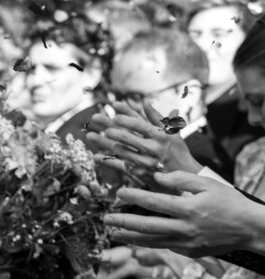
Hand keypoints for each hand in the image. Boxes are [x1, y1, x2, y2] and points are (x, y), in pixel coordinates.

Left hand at [82, 106, 199, 181]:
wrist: (186, 176)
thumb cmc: (178, 151)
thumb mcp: (172, 132)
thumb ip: (157, 117)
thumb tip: (145, 101)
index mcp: (160, 135)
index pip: (141, 123)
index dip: (127, 114)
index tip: (114, 106)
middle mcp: (153, 147)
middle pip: (129, 137)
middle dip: (113, 129)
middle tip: (99, 120)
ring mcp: (146, 161)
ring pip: (122, 151)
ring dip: (105, 144)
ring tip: (91, 136)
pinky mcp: (141, 173)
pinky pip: (121, 166)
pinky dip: (108, 161)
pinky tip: (96, 156)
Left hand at [107, 171, 264, 256]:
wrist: (249, 228)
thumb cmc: (229, 202)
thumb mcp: (208, 184)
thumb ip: (181, 179)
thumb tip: (156, 178)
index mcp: (189, 208)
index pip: (154, 202)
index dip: (134, 196)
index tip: (119, 192)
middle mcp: (185, 228)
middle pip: (146, 226)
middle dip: (123, 222)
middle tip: (105, 219)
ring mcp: (186, 243)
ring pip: (151, 242)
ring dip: (129, 238)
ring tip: (112, 234)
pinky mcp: (188, 253)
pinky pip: (163, 247)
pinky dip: (147, 243)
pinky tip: (135, 240)